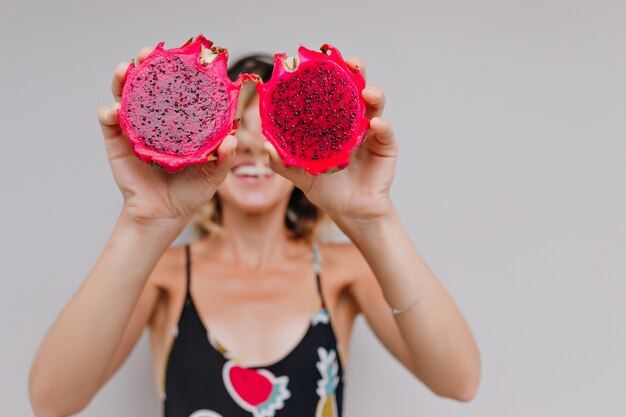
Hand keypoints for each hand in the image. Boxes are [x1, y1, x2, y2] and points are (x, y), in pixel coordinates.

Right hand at [97, 47, 236, 226]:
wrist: (163, 216)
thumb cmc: (190, 192)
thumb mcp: (213, 174)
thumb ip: (224, 158)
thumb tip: (232, 140)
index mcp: (179, 122)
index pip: (177, 90)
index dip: (177, 71)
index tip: (182, 57)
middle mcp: (156, 120)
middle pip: (148, 85)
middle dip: (145, 64)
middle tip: (147, 53)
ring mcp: (134, 128)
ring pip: (124, 96)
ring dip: (122, 80)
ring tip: (125, 69)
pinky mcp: (116, 142)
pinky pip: (108, 122)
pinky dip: (108, 112)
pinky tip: (114, 111)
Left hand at [265, 57, 397, 223]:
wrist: (350, 212)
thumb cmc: (327, 190)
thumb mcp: (301, 174)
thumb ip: (284, 162)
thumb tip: (266, 147)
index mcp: (333, 121)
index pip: (331, 91)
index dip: (328, 74)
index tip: (320, 62)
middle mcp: (353, 121)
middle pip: (357, 88)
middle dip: (356, 71)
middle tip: (352, 63)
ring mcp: (372, 131)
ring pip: (375, 104)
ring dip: (373, 94)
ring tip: (367, 92)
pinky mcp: (386, 146)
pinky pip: (386, 131)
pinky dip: (382, 125)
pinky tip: (374, 124)